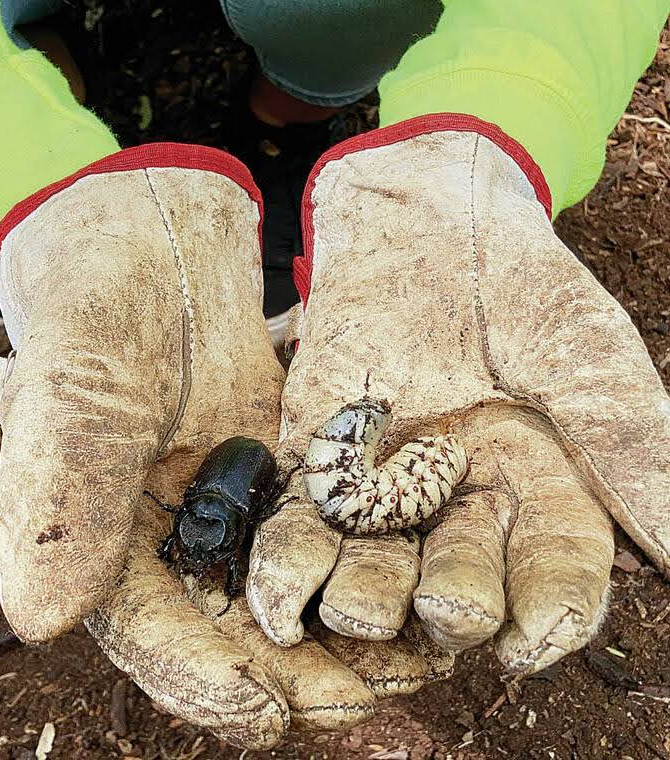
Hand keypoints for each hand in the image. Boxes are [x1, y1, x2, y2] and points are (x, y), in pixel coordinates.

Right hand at [0, 145, 450, 747]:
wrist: (153, 249)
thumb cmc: (97, 311)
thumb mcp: (76, 389)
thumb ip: (61, 495)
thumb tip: (45, 620)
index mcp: (104, 538)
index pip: (149, 630)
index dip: (201, 677)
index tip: (262, 712)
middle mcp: (174, 539)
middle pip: (232, 631)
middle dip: (296, 674)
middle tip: (362, 704)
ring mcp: (235, 509)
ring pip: (292, 593)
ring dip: (348, 634)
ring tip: (415, 664)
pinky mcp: (287, 475)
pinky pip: (331, 533)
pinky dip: (369, 563)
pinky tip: (422, 584)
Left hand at [248, 119, 668, 673]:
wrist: (419, 221)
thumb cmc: (512, 279)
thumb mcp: (580, 353)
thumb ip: (625, 442)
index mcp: (543, 486)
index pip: (554, 567)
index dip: (550, 611)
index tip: (532, 642)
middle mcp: (464, 503)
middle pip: (461, 582)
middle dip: (452, 604)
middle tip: (444, 610)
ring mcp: (388, 489)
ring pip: (379, 570)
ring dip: (366, 601)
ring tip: (356, 611)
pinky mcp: (324, 465)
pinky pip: (305, 527)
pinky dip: (288, 567)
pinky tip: (277, 601)